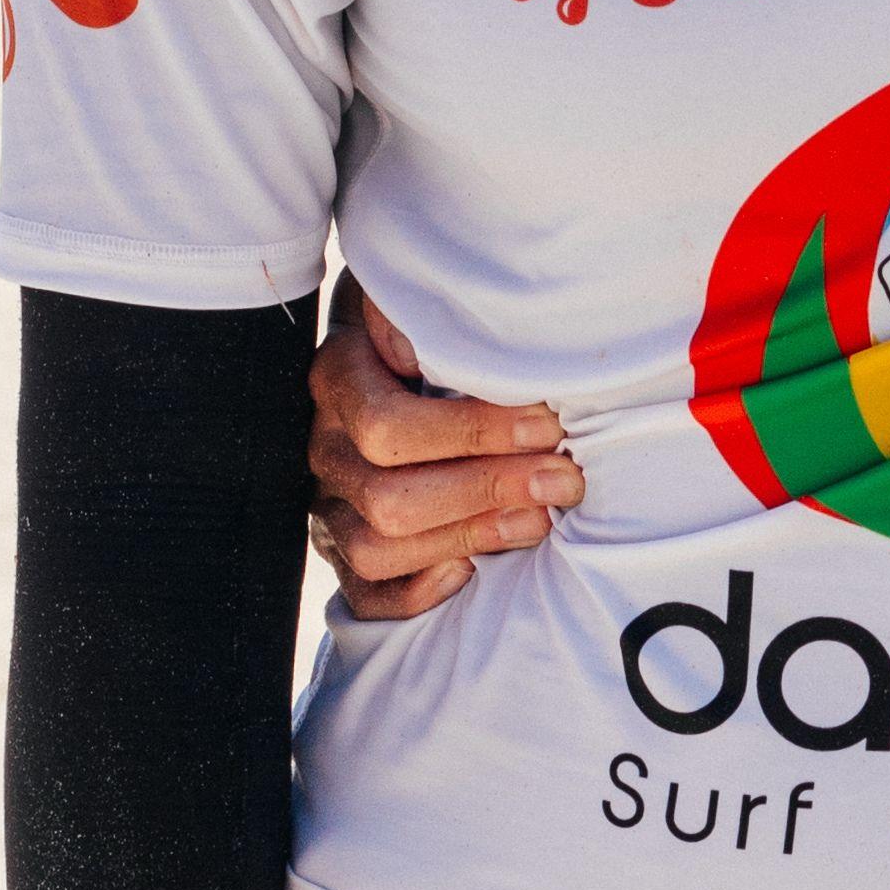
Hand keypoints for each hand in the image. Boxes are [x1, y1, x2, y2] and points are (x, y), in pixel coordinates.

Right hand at [311, 270, 577, 618]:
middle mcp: (327, 446)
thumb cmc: (431, 325)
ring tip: (540, 519)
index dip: (473, 432)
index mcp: (339, 378)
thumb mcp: (424, 295)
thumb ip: (418, 310)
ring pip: (376, 548)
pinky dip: (416, 592)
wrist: (399, 353)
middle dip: (486, 490)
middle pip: (387, 497)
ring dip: (468, 537)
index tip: (547, 423)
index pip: (389, 425)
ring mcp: (330, 503)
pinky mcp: (344, 551)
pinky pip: (365, 594)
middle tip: (562, 478)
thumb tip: (415, 347)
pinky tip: (472, 573)